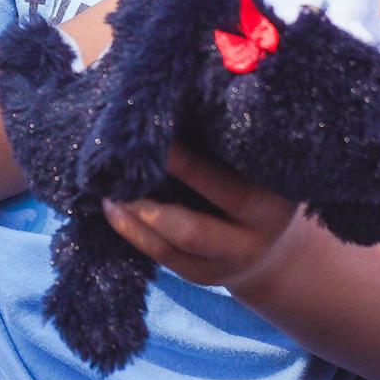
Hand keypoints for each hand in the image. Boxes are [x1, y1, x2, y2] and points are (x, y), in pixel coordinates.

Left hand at [105, 140, 305, 295]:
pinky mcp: (198, 274)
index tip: (153, 134)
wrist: (272, 249)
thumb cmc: (256, 187)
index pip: (228, 186)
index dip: (186, 164)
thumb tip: (173, 105)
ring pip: (173, 243)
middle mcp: (251, 239)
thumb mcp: (259, 169)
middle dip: (152, 198)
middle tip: (121, 162)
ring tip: (108, 190)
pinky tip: (112, 208)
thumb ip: (229, 146)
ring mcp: (223, 263)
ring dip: (135, 216)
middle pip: (194, 227)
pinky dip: (132, 231)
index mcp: (271, 204)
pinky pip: (161, 255)